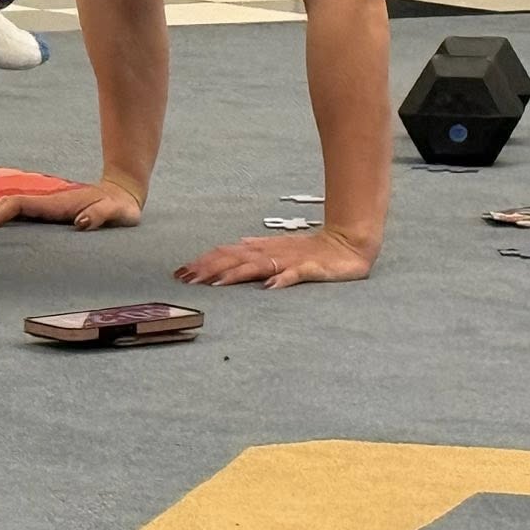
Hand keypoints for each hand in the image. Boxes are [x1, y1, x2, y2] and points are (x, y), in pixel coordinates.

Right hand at [0, 180, 141, 231]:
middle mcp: (45, 204)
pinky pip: (16, 214)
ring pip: (8, 207)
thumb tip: (81, 223)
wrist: (122, 194)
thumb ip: (101, 215)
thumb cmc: (120, 208)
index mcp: (56, 205)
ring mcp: (44, 208)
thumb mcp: (117, 213)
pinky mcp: (46, 213)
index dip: (0, 213)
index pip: (19, 205)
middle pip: (5, 203)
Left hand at [175, 226, 376, 288]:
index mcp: (261, 249)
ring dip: (235, 274)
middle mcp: (270, 252)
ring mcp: (290, 260)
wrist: (348, 242)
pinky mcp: (311, 268)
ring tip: (215, 284)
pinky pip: (295, 275)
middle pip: (234, 259)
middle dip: (208, 269)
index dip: (203, 262)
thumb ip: (254, 251)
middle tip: (186, 280)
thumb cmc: (310, 249)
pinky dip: (282, 279)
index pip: (226, 254)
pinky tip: (268, 287)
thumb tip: (229, 249)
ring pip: (257, 266)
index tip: (180, 273)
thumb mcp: (277, 249)